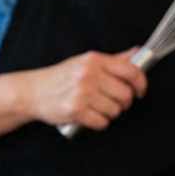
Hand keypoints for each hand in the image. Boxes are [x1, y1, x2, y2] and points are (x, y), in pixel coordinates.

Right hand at [26, 48, 146, 130]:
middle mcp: (89, 74)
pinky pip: (101, 123)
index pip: (131, 71)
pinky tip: (89, 117)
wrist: (33, 91)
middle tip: (113, 103)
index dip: (141, 84)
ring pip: (115, 111)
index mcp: (94, 60)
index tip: (140, 92)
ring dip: (109, 114)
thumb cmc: (62, 77)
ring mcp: (81, 93)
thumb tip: (138, 51)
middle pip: (125, 95)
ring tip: (97, 109)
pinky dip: (98, 123)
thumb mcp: (86, 62)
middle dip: (123, 103)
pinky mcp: (75, 110)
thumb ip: (114, 59)